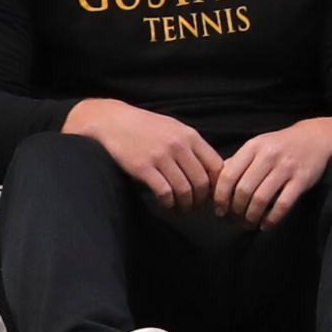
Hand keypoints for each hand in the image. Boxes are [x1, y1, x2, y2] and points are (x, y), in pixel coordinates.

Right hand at [65, 97, 222, 208]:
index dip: (217, 185)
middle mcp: (179, 146)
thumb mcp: (175, 129)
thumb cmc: (147, 127)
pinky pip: (164, 192)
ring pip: (184, 189)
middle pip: (201, 182)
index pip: (216, 166)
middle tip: (196, 208)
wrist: (114, 122)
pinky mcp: (143, 167)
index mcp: (191, 136)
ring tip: (180, 209)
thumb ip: (193, 146)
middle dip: (201, 200)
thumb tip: (211, 171)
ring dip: (184, 205)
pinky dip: (167, 203)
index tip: (211, 195)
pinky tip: (164, 205)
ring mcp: (161, 157)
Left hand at [206, 114, 331, 227]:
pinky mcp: (302, 179)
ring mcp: (286, 167)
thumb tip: (214, 186)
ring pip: (261, 199)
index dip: (220, 196)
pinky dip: (272, 219)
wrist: (316, 137)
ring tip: (249, 224)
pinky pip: (283, 204)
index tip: (219, 210)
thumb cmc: (280, 145)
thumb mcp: (257, 146)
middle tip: (235, 220)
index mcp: (253, 146)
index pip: (228, 175)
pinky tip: (266, 225)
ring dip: (252, 216)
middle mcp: (268, 155)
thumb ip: (237, 162)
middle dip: (236, 210)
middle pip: (243, 190)